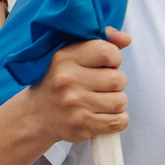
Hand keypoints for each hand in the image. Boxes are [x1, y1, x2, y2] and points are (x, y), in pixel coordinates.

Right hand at [29, 27, 129, 143]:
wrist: (37, 114)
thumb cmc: (62, 81)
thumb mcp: (73, 54)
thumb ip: (102, 41)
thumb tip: (126, 39)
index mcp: (66, 57)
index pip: (107, 52)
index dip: (115, 59)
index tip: (107, 65)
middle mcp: (68, 80)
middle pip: (118, 79)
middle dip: (116, 83)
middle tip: (102, 86)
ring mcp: (75, 104)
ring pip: (120, 101)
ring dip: (116, 102)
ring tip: (101, 101)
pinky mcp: (81, 125)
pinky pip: (119, 121)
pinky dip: (118, 120)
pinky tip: (104, 116)